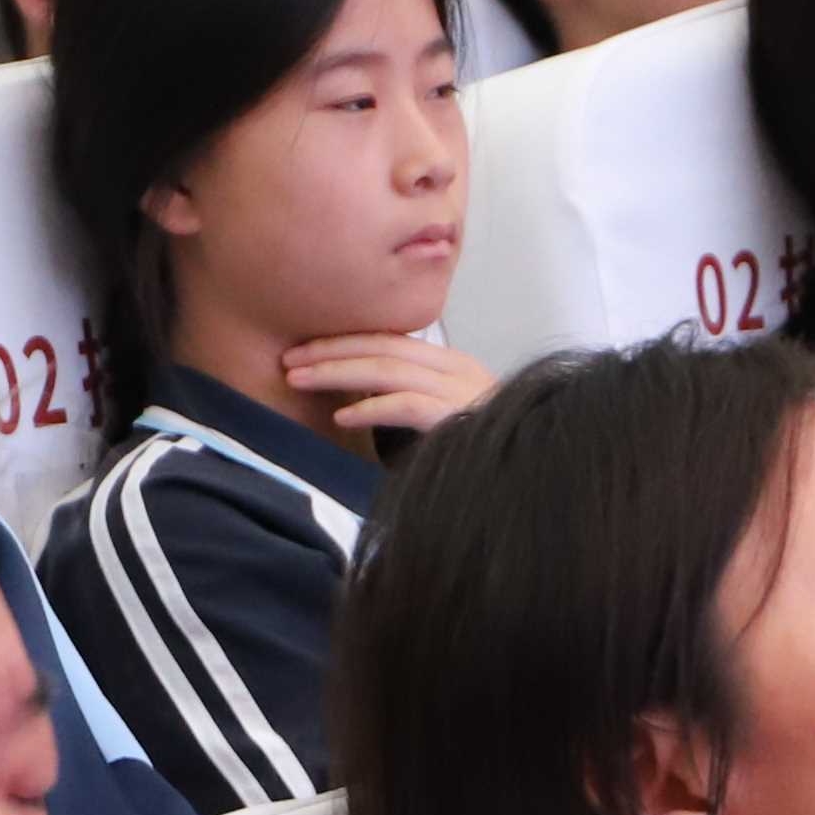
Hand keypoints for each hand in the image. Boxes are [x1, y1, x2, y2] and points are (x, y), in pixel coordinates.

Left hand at [276, 331, 497, 441]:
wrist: (525, 474)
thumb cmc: (480, 454)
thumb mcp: (445, 418)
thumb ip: (409, 400)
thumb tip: (359, 395)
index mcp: (453, 366)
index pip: (391, 340)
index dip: (344, 342)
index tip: (304, 350)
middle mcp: (458, 370)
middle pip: (384, 346)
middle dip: (331, 349)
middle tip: (289, 359)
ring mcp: (462, 392)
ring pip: (388, 369)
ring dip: (337, 371)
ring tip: (299, 379)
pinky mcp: (460, 417)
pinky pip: (406, 404)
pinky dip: (370, 407)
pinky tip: (341, 415)